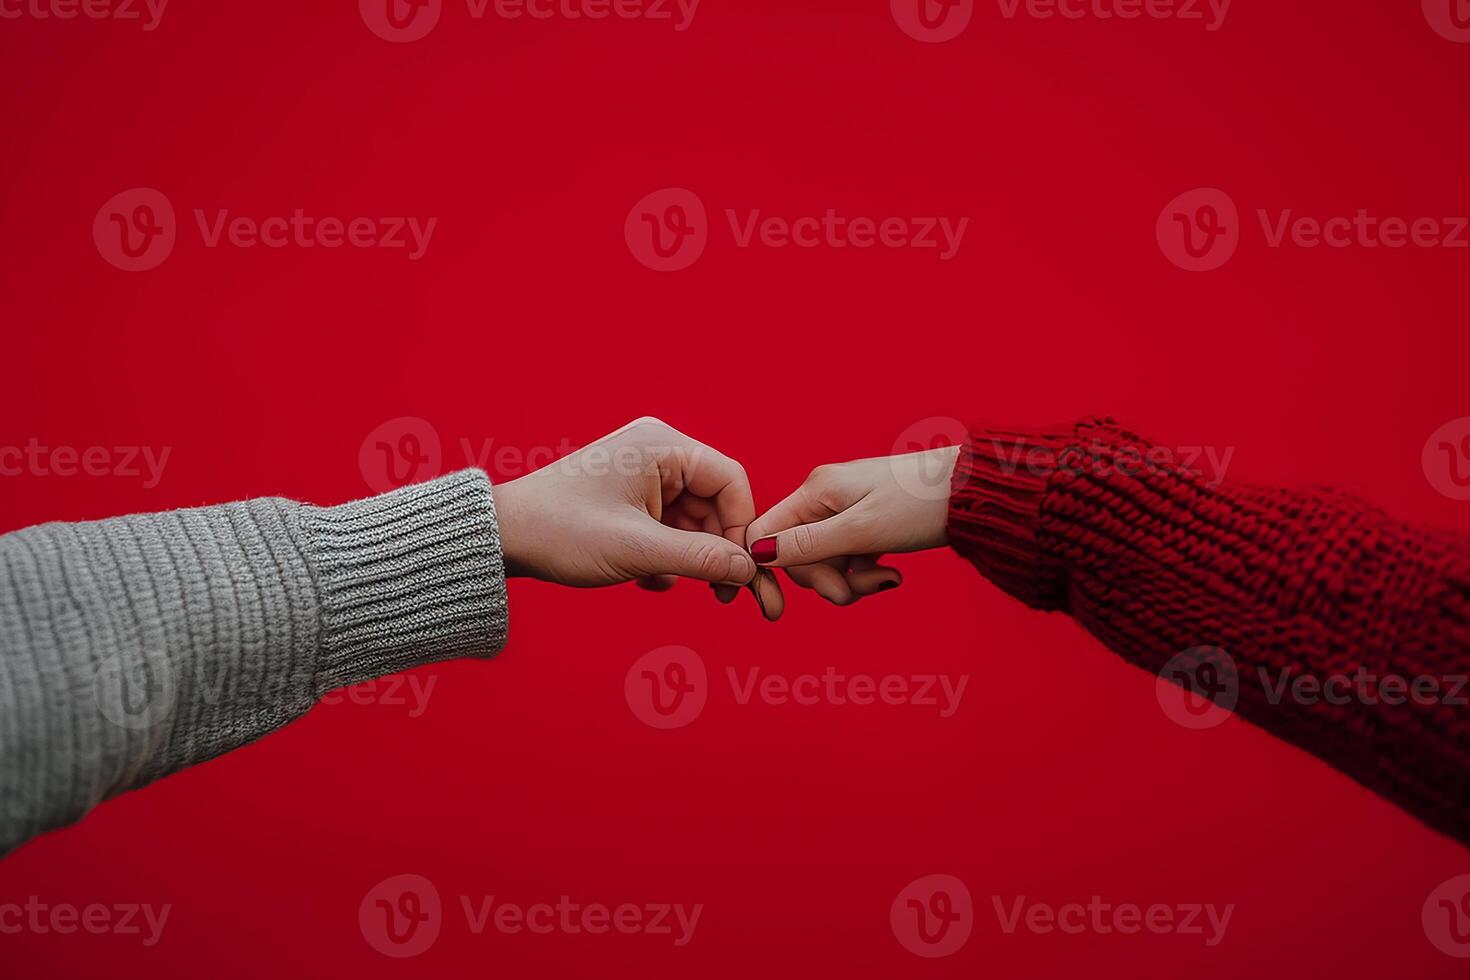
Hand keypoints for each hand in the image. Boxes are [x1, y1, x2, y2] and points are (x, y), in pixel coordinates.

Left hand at [491, 417, 782, 618]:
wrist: (501, 538)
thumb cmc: (561, 532)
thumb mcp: (638, 550)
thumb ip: (700, 559)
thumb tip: (750, 571)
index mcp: (662, 446)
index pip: (731, 482)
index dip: (742, 528)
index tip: (739, 571)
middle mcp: (657, 452)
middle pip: (715, 503)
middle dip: (716, 550)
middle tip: (720, 596)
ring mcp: (642, 476)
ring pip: (692, 520)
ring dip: (686, 558)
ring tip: (663, 582)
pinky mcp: (630, 499)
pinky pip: (669, 527)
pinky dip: (665, 556)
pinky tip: (644, 578)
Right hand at [743, 446, 959, 605]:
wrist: (975, 491)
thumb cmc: (920, 504)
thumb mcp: (862, 530)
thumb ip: (809, 544)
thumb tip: (758, 554)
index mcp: (816, 491)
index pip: (766, 534)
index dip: (768, 571)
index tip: (777, 609)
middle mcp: (825, 497)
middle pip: (797, 555)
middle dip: (825, 581)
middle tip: (855, 593)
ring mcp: (847, 510)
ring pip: (826, 561)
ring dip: (851, 581)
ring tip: (886, 580)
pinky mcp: (868, 523)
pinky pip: (850, 558)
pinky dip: (865, 572)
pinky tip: (891, 573)